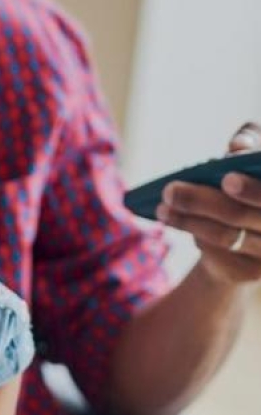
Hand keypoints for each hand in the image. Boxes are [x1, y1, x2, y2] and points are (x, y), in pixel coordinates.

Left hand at [157, 122, 260, 285]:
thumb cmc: (250, 187)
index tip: (225, 178)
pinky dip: (193, 232)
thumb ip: (252, 141)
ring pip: (226, 234)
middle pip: (243, 214)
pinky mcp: (253, 273)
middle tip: (170, 189)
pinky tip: (172, 218)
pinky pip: (218, 252)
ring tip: (162, 203)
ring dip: (186, 219)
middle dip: (203, 201)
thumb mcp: (251, 160)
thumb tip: (239, 144)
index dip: (253, 190)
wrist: (249, 242)